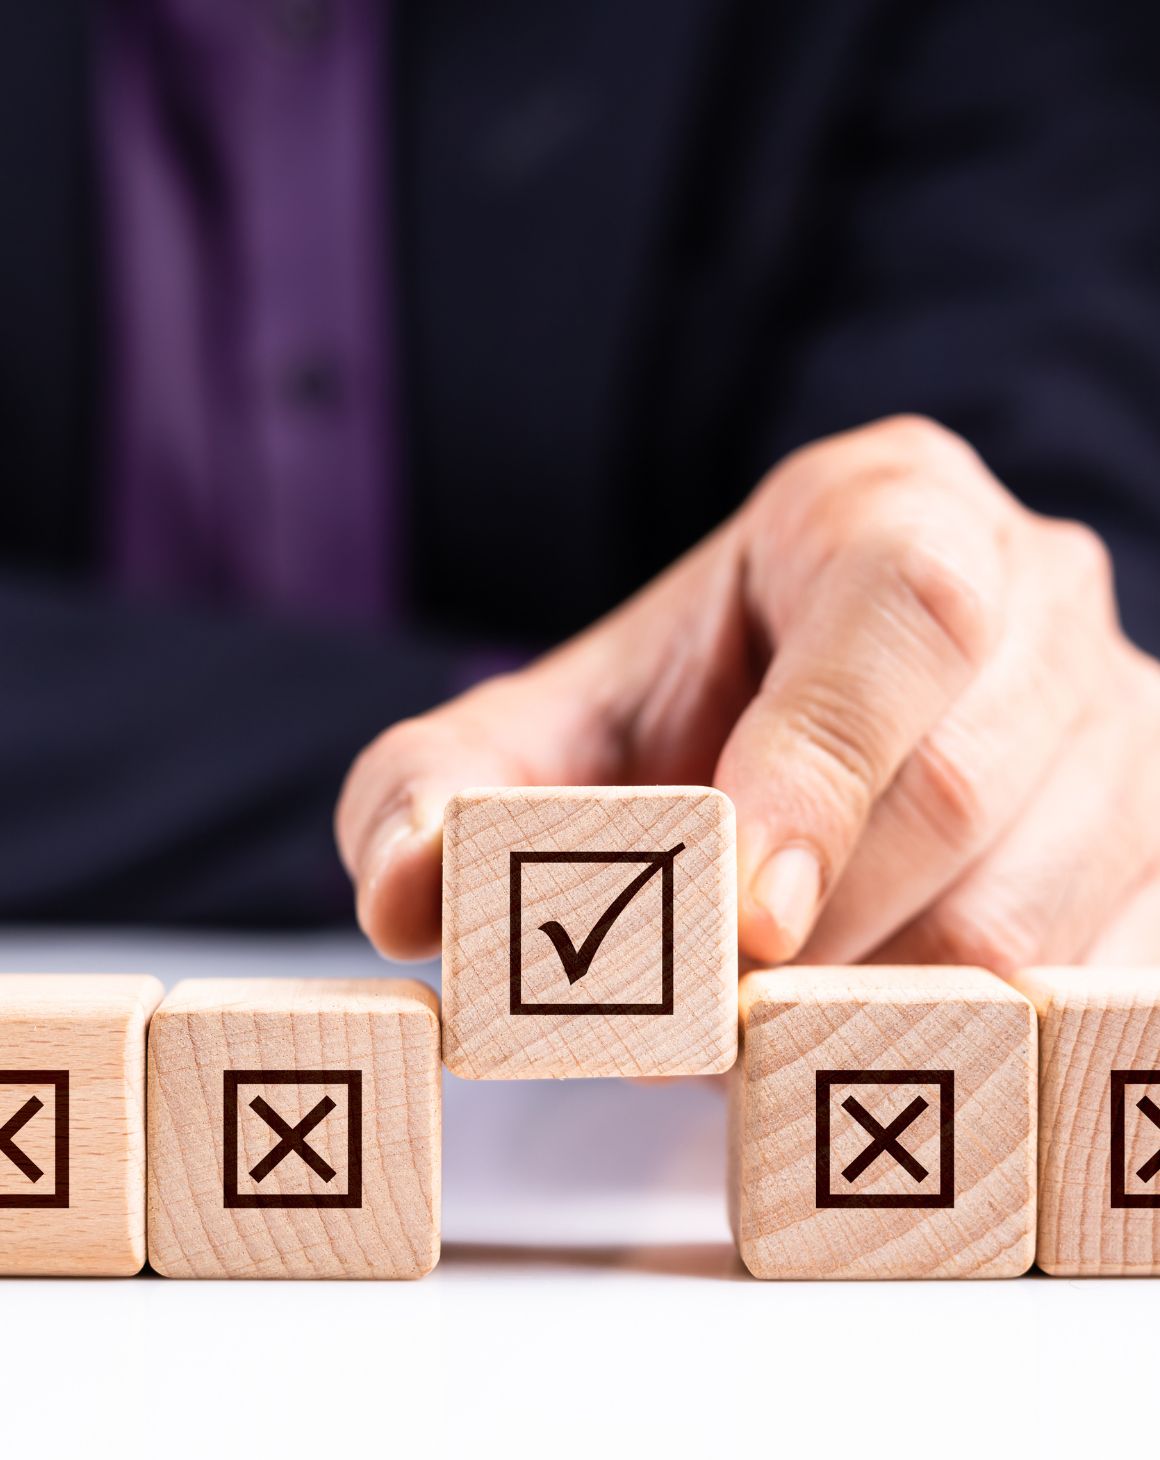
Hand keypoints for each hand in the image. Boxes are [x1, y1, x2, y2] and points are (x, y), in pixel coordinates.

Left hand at [336, 415, 1159, 969]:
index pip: (903, 612)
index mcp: (888, 506)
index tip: (739, 920)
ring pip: (1035, 911)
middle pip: (964, 788)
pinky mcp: (1159, 833)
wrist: (801, 724)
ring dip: (878, 998)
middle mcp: (1035, 586)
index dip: (821, 773)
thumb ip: (439, 783)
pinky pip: (1094, 975)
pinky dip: (969, 1035)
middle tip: (711, 1008)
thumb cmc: (680, 716)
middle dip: (820, 932)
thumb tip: (406, 889)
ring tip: (775, 1014)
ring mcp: (1122, 714)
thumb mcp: (546, 727)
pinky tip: (874, 1023)